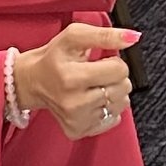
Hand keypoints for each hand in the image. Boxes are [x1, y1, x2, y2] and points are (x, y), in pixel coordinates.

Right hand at [16, 20, 136, 138]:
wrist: (32, 81)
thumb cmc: (54, 57)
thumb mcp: (74, 36)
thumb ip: (105, 35)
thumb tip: (133, 37)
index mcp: (71, 77)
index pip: (119, 70)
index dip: (114, 62)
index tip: (101, 62)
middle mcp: (73, 102)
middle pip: (123, 88)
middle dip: (115, 77)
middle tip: (96, 74)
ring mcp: (76, 119)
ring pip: (121, 104)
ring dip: (113, 93)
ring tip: (94, 87)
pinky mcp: (78, 130)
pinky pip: (113, 119)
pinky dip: (108, 109)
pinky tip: (92, 101)